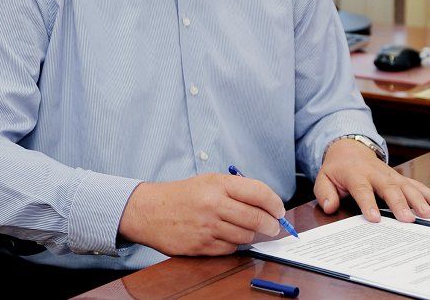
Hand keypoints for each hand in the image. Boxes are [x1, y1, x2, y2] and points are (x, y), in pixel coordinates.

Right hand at [119, 173, 284, 255]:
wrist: (150, 210)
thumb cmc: (183, 194)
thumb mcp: (209, 181)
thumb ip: (236, 190)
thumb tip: (266, 204)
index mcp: (218, 184)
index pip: (258, 193)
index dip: (274, 203)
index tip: (280, 210)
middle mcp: (214, 204)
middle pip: (256, 218)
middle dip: (270, 225)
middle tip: (274, 227)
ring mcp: (207, 227)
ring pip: (245, 236)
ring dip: (250, 235)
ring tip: (247, 230)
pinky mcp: (201, 246)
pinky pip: (229, 249)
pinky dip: (233, 245)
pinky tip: (227, 236)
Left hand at [315, 138, 429, 222]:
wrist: (350, 148)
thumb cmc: (338, 168)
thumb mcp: (324, 178)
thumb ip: (325, 193)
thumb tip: (329, 206)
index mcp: (355, 174)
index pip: (362, 189)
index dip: (368, 203)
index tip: (374, 218)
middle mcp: (376, 173)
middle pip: (389, 188)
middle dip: (399, 203)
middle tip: (408, 219)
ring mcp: (390, 174)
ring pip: (406, 185)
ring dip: (418, 199)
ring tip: (428, 214)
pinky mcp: (400, 177)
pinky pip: (416, 184)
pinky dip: (429, 194)